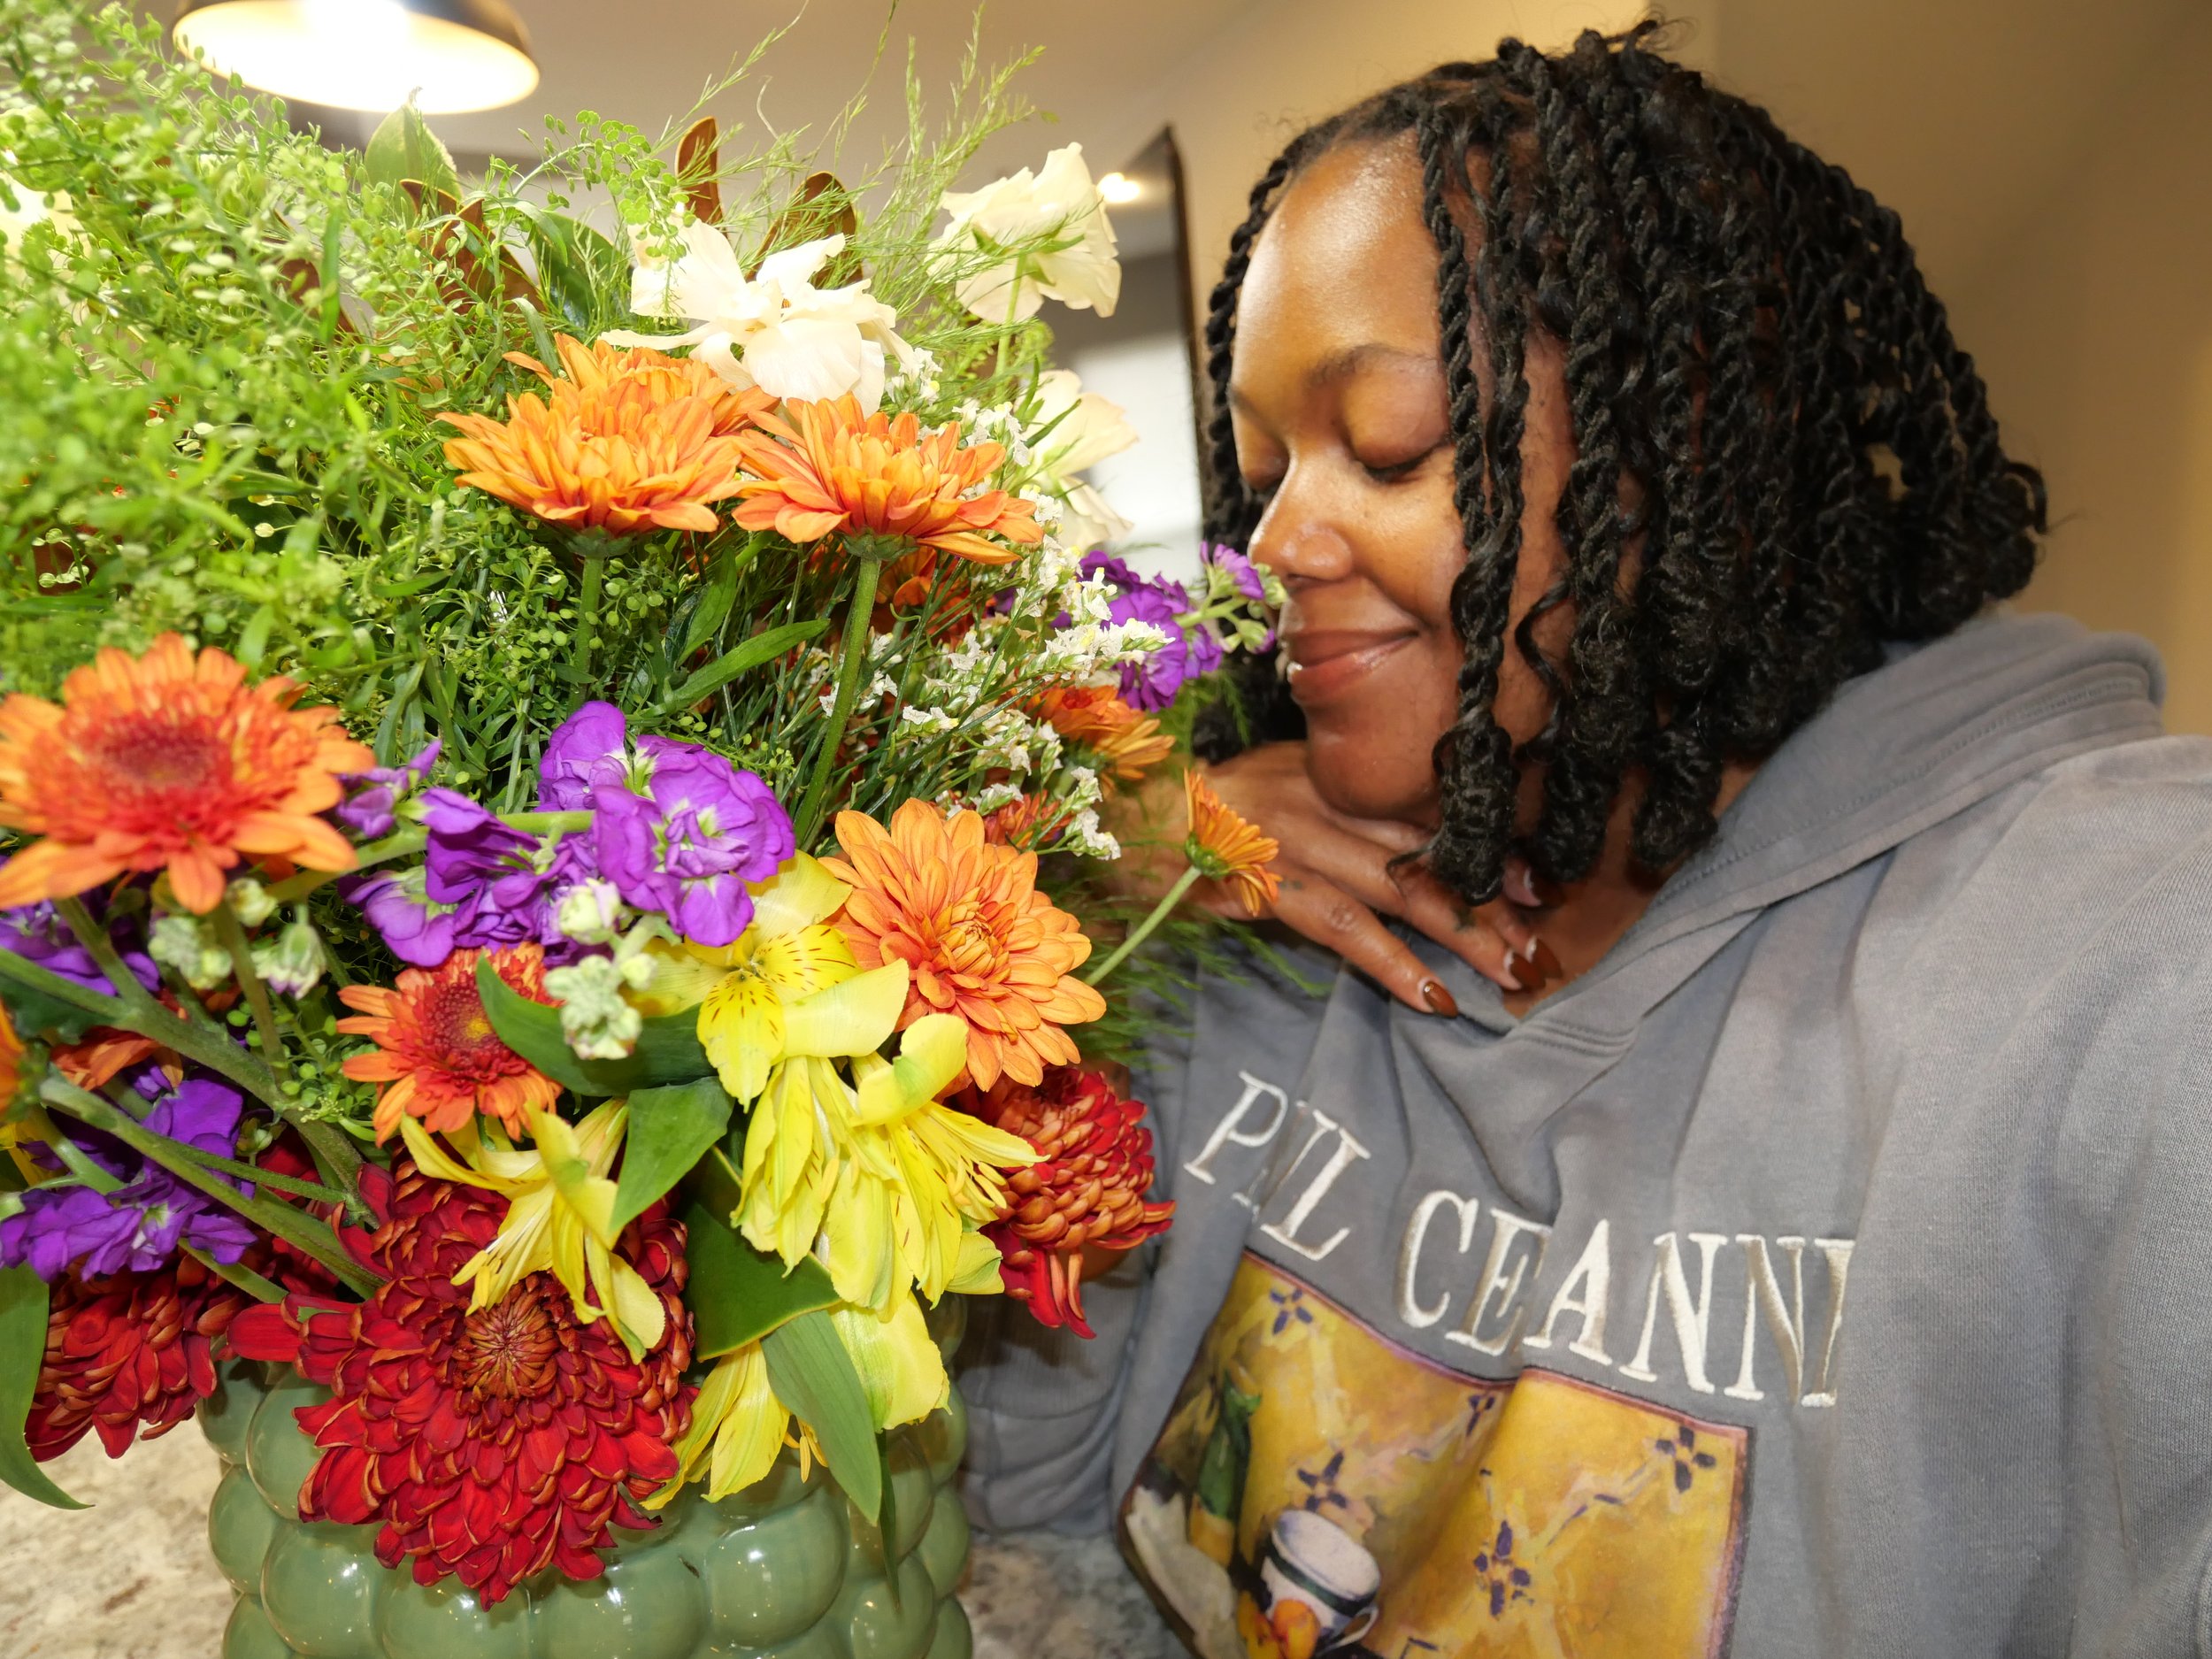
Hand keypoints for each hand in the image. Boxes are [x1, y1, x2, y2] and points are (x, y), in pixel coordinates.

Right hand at [1109, 744, 1550, 1013]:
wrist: (1126, 813)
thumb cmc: (1204, 809)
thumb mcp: (1278, 785)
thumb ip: (1336, 805)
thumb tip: (1404, 846)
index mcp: (1332, 773)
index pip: (1427, 811)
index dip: (1486, 849)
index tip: (1539, 882)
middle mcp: (1324, 798)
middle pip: (1427, 850)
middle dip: (1491, 901)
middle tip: (1543, 943)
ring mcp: (1296, 839)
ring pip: (1400, 889)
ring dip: (1462, 936)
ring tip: (1510, 975)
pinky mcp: (1266, 884)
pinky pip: (1343, 927)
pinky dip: (1393, 965)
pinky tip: (1431, 997)